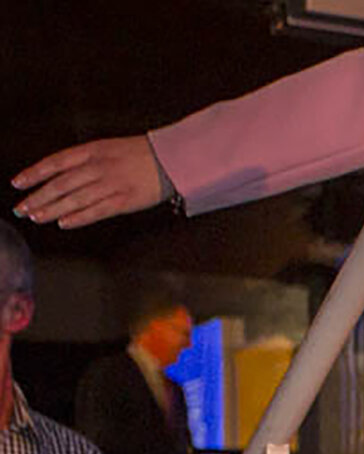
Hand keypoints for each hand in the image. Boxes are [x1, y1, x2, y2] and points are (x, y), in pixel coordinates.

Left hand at [12, 137, 171, 228]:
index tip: (18, 183)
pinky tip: (64, 223)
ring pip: (75, 199)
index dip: (35, 173)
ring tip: (37, 217)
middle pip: (61, 184)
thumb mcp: (109, 148)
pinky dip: (79, 217)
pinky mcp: (125, 200)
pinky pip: (98, 211)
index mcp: (92, 151)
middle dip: (38, 197)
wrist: (172, 159)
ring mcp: (112, 184)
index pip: (56, 162)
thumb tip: (61, 176)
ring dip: (53, 209)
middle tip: (21, 208)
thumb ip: (86, 160)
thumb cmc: (141, 154)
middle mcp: (98, 167)